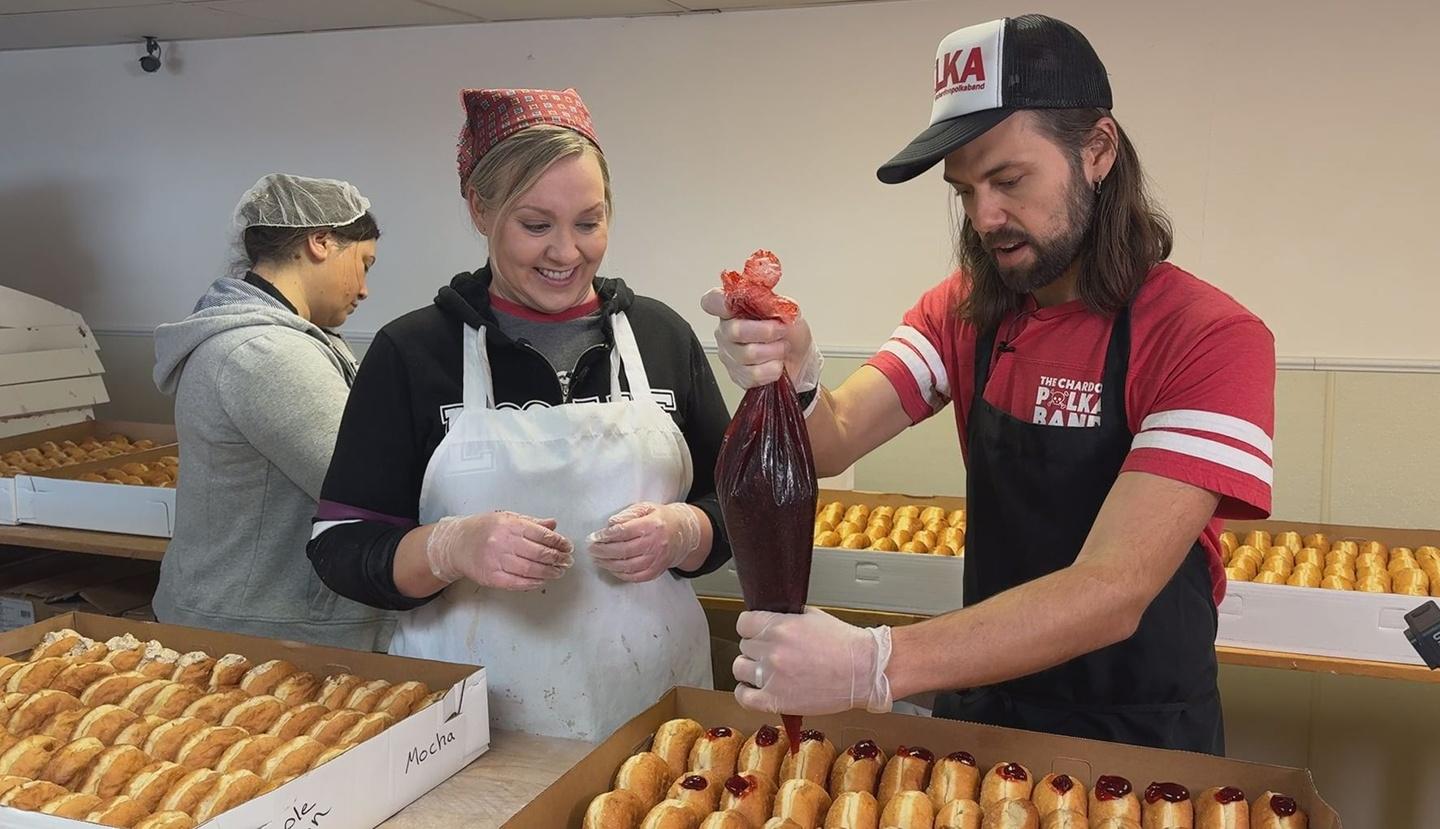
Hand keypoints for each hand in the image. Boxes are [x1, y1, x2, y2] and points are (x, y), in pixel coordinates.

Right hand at [425, 511, 573, 590]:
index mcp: (509, 525)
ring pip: (530, 569)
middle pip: (538, 553)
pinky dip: (533, 583)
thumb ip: (531, 523)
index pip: (541, 535)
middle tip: (567, 561)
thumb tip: (553, 525)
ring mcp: (496, 561)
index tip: (567, 546)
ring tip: (559, 572)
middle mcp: (503, 542)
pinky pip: (517, 583)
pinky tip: (542, 580)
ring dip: (549, 572)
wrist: (456, 544)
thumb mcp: (507, 518)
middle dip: (557, 558)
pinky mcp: (491, 577)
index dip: (558, 542)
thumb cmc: (484, 529)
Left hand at [586, 502, 701, 581]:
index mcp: (652, 525)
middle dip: (603, 550)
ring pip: (628, 566)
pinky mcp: (656, 570)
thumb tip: (611, 523)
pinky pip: (636, 576)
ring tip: (597, 559)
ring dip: (609, 564)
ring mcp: (657, 559)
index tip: (594, 537)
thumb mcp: (646, 508)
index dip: (606, 535)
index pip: (624, 531)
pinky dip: (621, 574)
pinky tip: (612, 568)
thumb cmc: (662, 519)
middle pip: (623, 550)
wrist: (684, 533)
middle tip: (591, 549)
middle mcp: (655, 543)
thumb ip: (628, 514)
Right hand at [700, 288, 821, 390]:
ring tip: (782, 348)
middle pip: (735, 330)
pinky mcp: (738, 376)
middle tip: (781, 331)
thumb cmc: (790, 333)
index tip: (738, 304)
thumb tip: (766, 292)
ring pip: (747, 354)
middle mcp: (727, 332)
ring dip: (774, 351)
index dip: (721, 302)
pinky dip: (772, 369)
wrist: (801, 359)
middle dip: (766, 331)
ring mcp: (730, 355)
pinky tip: (776, 364)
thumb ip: (773, 302)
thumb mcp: (788, 310)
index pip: (713, 301)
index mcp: (734, 310)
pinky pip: (752, 374)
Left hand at [731, 606, 892, 714]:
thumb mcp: (812, 616)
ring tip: (767, 671)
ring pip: (740, 668)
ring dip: (751, 669)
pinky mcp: (776, 700)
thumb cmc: (845, 645)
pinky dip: (746, 693)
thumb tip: (767, 620)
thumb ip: (785, 617)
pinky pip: (744, 697)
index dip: (751, 628)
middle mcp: (773, 650)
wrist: (864, 671)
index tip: (757, 633)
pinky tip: (756, 688)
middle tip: (774, 653)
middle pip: (744, 646)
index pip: (743, 623)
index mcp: (780, 626)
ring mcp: (772, 676)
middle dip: (757, 648)